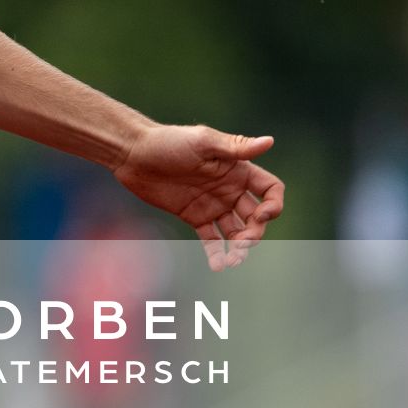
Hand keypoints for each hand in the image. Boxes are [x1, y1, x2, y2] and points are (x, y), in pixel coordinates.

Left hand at [112, 124, 284, 270]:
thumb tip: (270, 141)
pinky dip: (217, 253)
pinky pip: (212, 239)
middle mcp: (229, 189)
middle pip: (256, 216)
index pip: (270, 190)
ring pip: (236, 231)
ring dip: (239, 247)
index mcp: (237, 170)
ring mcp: (212, 205)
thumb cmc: (168, 141)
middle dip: (255, 232)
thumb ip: (236, 147)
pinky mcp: (194, 217)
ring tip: (232, 260)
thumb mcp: (203, 142)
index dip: (273, 205)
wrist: (133, 154)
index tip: (260, 216)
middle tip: (242, 243)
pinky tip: (218, 265)